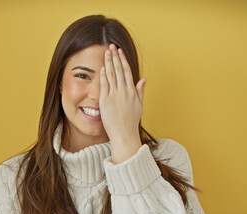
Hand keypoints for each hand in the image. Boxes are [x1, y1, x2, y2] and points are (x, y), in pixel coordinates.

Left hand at [99, 43, 146, 162]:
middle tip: (112, 46)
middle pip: (119, 70)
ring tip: (106, 52)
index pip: (127, 71)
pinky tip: (102, 67)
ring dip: (109, 62)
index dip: (123, 60)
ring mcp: (114, 96)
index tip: (120, 51)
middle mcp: (124, 92)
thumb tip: (143, 79)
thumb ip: (140, 91)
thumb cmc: (131, 121)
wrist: (124, 134)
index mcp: (132, 91)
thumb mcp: (139, 105)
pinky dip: (103, 76)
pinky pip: (104, 85)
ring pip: (111, 75)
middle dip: (115, 57)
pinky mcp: (105, 101)